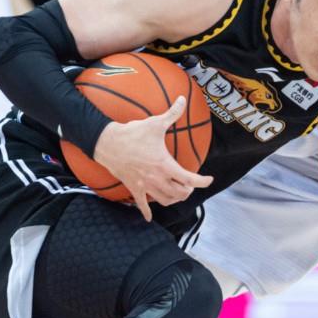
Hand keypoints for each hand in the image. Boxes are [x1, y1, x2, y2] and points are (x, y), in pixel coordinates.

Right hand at [92, 96, 212, 220]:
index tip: (209, 179)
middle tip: (190, 183)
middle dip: (189, 190)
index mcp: (165, 164)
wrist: (108, 143)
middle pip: (180, 193)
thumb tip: (182, 99)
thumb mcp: (155, 123)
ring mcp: (145, 185)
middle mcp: (157, 178)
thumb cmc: (133, 133)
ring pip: (165, 200)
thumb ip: (172, 113)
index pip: (190, 178)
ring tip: (178, 192)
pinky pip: (142, 205)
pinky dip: (147, 212)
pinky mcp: (134, 188)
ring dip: (174, 199)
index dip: (203, 181)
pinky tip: (150, 218)